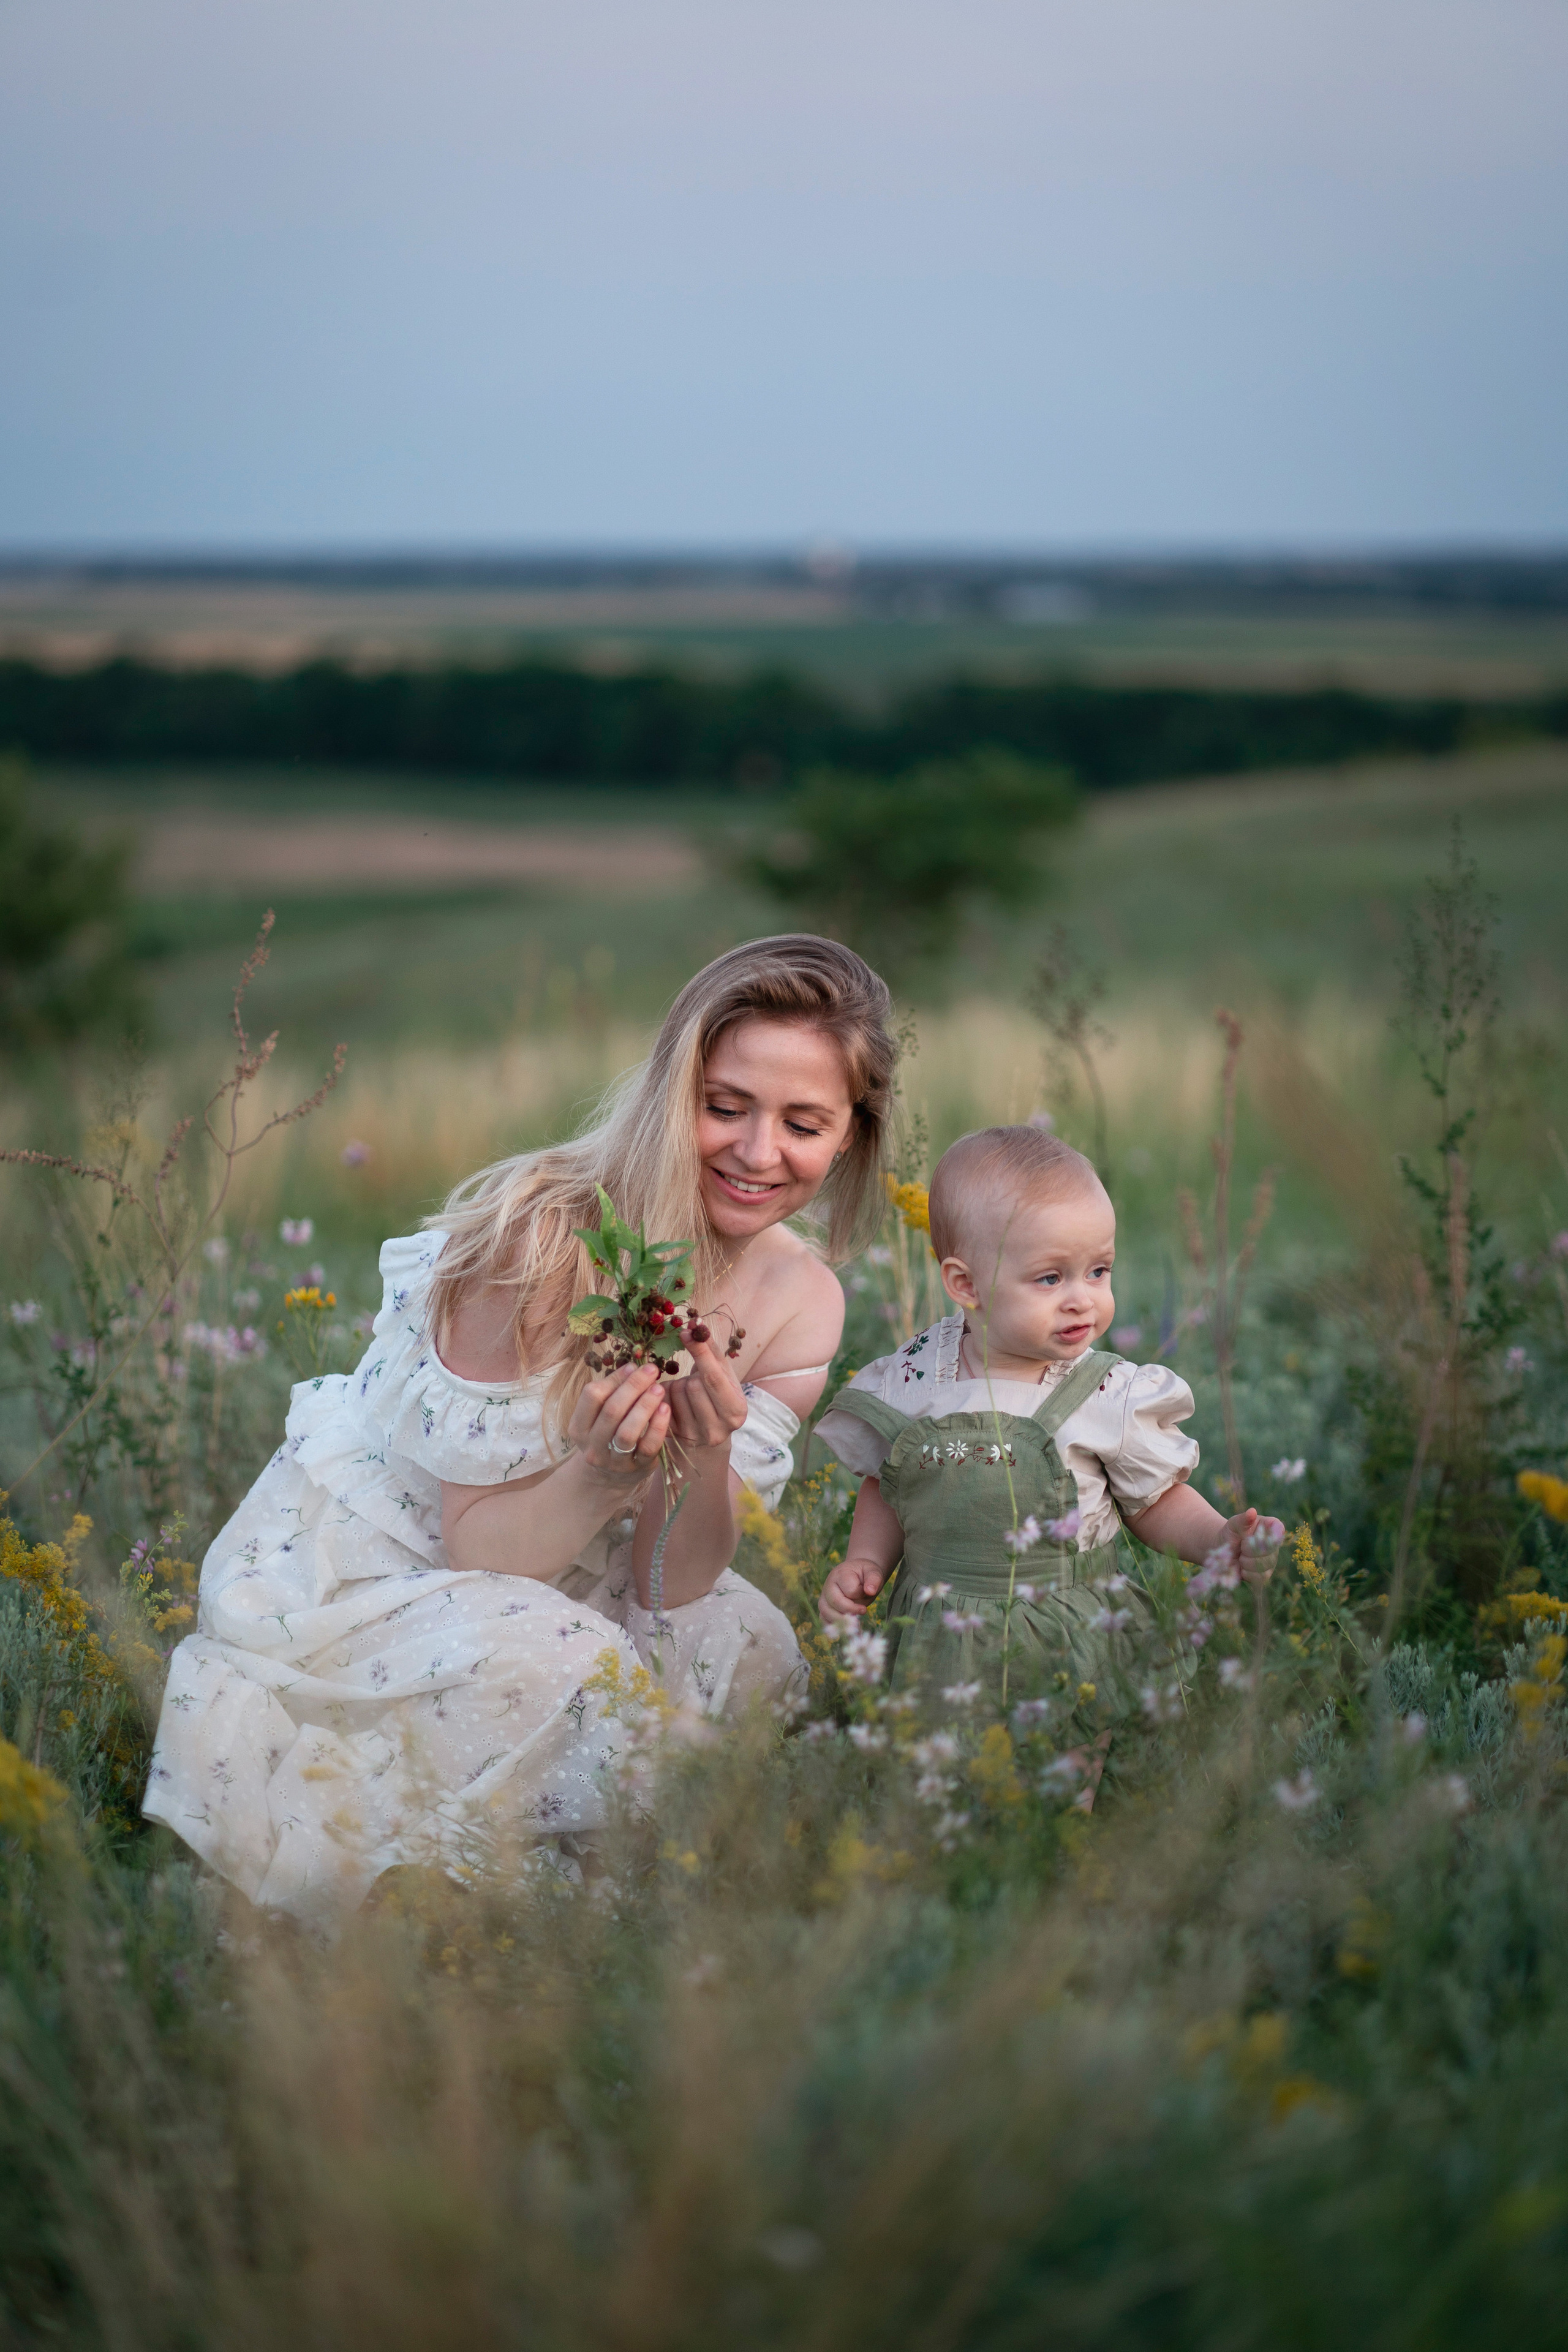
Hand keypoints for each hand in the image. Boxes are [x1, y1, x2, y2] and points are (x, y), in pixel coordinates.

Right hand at [567, 1361, 670, 1479]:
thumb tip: (631, 1367)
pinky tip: (665, 1409)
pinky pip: (648, 1447)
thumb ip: (612, 1393)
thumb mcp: (599, 1417)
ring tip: (659, 1389)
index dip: (613, 1378)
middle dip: (633, 1387)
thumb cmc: (607, 1436)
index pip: (591, 1396)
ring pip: (627, 1432)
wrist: (609, 1478)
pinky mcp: (636, 1468)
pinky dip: (658, 1426)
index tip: (633, 1366)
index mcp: (579, 1427)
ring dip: (645, 1406)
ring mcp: (614, 1460)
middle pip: (611, 1411)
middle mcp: (593, 1445)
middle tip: (651, 1371)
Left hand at [663, 1331, 748, 1463]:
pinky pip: (660, 1404)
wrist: (707, 1434)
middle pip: (692, 1385)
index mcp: (736, 1410)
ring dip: (677, 1386)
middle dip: (690, 1376)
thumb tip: (696, 1322)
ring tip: (687, 1392)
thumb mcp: (723, 1375)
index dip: (699, 1352)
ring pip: (676, 1394)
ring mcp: (694, 1436)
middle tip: (695, 1379)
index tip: (685, 1331)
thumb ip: (711, 1350)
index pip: (713, 1378)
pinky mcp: (674, 1437)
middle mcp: (717, 1428)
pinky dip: (665, 1395)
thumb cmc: (717, 1397)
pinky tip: (674, 1401)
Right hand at [820, 1557, 888, 1626]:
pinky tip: (845, 1629)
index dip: (860, 1595)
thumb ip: (874, 1580)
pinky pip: (823, 1619)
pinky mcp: (824, 1607)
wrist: (857, 1574)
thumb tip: (870, 1591)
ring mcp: (824, 1597)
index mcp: (840, 1574)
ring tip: (856, 1623)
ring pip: (826, 1613)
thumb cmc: (865, 1574)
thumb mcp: (873, 1572)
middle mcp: (828, 1585)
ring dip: (842, 1621)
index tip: (868, 1593)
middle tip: (864, 1611)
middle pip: (835, 1602)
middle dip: (851, 1611)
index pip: (849, 1591)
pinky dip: (833, 1627)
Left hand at [1225, 1509, 1285, 1589]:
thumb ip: (1243, 1519)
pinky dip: (1246, 1573)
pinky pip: (1259, 1578)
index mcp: (1271, 1527)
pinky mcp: (1265, 1576)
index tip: (1254, 1534)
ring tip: (1241, 1556)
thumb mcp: (1234, 1524)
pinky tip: (1242, 1567)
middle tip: (1241, 1545)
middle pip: (1268, 1550)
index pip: (1278, 1528)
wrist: (1222, 1550)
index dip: (1269, 1533)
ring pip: (1263, 1565)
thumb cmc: (1231, 1533)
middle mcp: (1275, 1545)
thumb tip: (1252, 1512)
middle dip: (1248, 1549)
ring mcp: (1271, 1561)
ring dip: (1245, 1561)